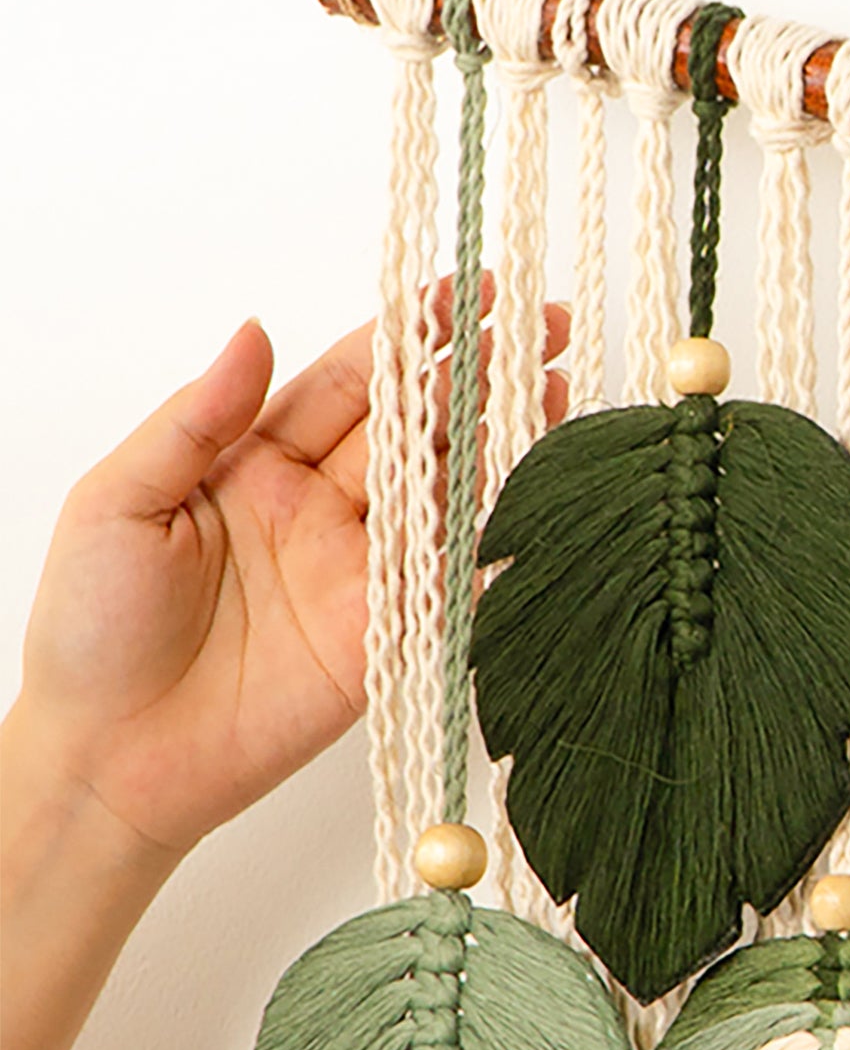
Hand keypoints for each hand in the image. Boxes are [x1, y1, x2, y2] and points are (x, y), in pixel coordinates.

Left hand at [0, 293, 567, 1049]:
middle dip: (479, 375)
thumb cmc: (92, 629)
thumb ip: (194, 421)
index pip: (348, 381)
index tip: (467, 293)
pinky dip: (501, 553)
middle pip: (414, 427)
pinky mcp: (388, 642)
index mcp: (254, 462)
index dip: (408, 335)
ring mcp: (361, 575)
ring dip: (504, 447)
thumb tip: (255, 334)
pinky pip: (454, 589)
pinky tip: (543, 507)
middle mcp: (320, 510)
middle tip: (544, 330)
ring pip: (446, 497)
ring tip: (558, 395)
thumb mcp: (119, 501)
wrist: (115, 756)